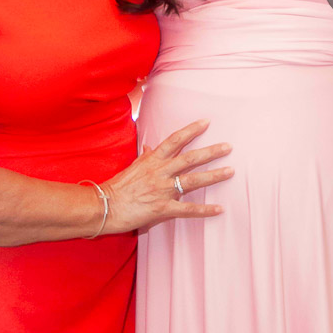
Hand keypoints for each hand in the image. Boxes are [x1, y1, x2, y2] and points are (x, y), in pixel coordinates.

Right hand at [101, 119, 232, 233]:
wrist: (102, 206)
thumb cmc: (115, 187)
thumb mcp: (131, 167)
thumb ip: (144, 158)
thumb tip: (149, 148)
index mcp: (152, 160)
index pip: (175, 140)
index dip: (191, 130)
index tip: (206, 122)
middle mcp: (159, 172)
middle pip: (190, 158)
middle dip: (211, 152)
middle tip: (228, 147)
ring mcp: (162, 190)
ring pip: (193, 180)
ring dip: (213, 176)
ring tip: (230, 171)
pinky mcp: (162, 209)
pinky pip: (187, 209)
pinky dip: (205, 210)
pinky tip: (219, 209)